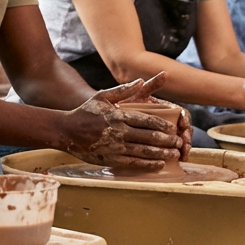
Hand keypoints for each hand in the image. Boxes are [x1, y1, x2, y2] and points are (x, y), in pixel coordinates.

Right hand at [60, 74, 183, 171]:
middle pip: (149, 137)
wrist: (66, 131)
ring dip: (162, 153)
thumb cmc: (86, 112)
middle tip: (178, 142)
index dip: (162, 125)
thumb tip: (140, 80)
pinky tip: (159, 164)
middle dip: (167, 140)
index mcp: (119, 115)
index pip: (146, 120)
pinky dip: (148, 164)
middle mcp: (119, 131)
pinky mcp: (111, 159)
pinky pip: (134, 163)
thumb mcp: (103, 96)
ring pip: (144, 151)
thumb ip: (123, 90)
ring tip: (174, 154)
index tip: (172, 128)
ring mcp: (115, 147)